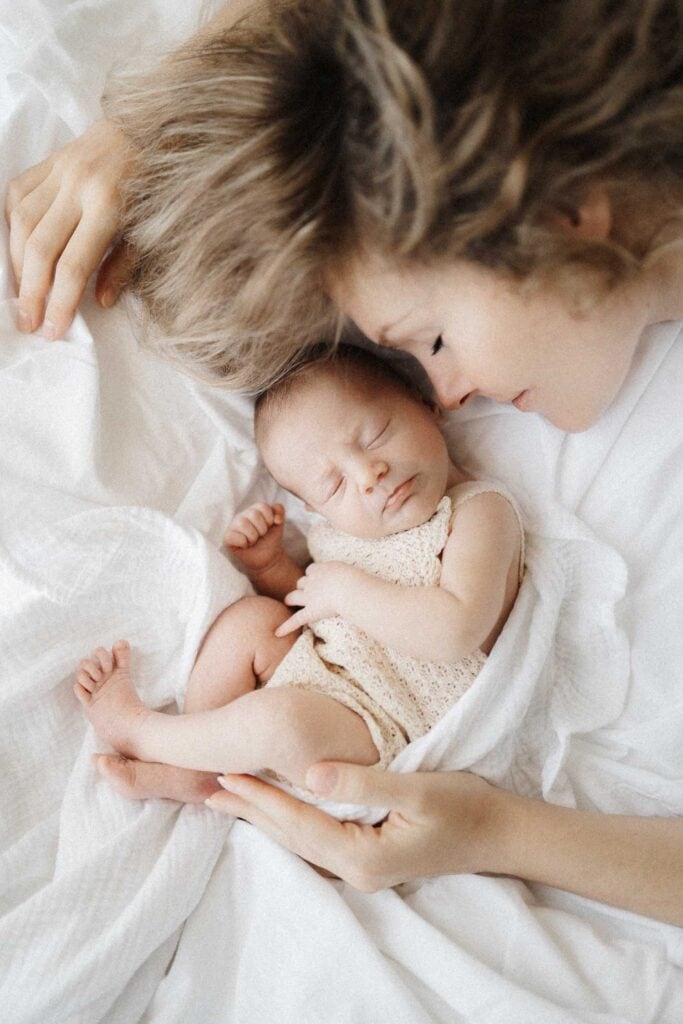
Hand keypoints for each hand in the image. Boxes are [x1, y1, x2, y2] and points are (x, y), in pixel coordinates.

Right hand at [5, 120, 135, 337]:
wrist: (152, 126)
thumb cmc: (157, 187)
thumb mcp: (150, 232)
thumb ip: (123, 266)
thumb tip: (99, 303)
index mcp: (108, 206)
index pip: (74, 266)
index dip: (60, 303)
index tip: (53, 331)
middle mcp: (77, 187)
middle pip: (40, 249)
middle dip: (31, 292)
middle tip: (27, 323)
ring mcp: (59, 171)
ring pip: (20, 223)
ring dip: (16, 265)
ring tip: (21, 295)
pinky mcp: (47, 161)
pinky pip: (17, 197)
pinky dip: (12, 228)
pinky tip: (17, 253)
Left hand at [205, 764, 501, 890]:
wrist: (501, 833)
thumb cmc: (465, 806)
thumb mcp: (417, 790)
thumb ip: (363, 782)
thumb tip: (309, 773)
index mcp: (363, 856)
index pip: (299, 823)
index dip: (262, 798)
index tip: (227, 775)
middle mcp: (357, 870)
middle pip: (292, 838)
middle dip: (252, 811)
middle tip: (212, 788)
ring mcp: (363, 869)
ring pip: (302, 841)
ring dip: (267, 818)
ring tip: (233, 799)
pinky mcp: (370, 858)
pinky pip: (318, 839)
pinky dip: (292, 821)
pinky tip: (281, 810)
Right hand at [224, 502, 286, 574]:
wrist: (268, 557)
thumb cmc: (270, 539)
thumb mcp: (278, 523)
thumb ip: (279, 510)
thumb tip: (276, 518)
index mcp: (253, 510)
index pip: (262, 506)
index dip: (269, 519)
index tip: (268, 527)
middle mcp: (241, 516)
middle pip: (253, 514)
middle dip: (262, 529)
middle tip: (260, 536)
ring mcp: (233, 527)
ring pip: (243, 523)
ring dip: (253, 536)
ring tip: (253, 541)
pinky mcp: (227, 538)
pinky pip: (233, 536)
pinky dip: (243, 543)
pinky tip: (245, 546)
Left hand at [275, 562, 356, 636]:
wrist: (348, 588)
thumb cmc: (356, 580)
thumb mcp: (353, 573)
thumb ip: (351, 577)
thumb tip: (361, 583)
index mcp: (322, 569)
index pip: (312, 569)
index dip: (313, 574)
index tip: (317, 578)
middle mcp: (313, 581)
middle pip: (302, 581)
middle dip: (302, 585)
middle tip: (304, 590)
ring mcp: (309, 597)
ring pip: (295, 596)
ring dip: (291, 598)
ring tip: (288, 601)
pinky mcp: (310, 612)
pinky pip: (296, 619)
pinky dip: (286, 627)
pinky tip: (277, 633)